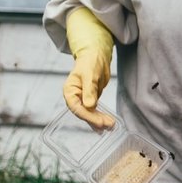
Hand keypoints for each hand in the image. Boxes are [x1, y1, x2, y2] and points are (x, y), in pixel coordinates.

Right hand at [63, 7, 114, 128]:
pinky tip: (108, 123)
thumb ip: (89, 90)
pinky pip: (95, 111)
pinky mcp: (91, 99)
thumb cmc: (90, 62)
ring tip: (111, 126)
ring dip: (99, 120)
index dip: (88, 116)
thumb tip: (89, 106)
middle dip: (96, 120)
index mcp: (70, 91)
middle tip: (108, 125)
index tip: (99, 122)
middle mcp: (75, 97)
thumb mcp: (90, 75)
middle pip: (84, 113)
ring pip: (90, 113)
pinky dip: (101, 116)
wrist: (96, 56)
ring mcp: (83, 99)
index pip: (77, 107)